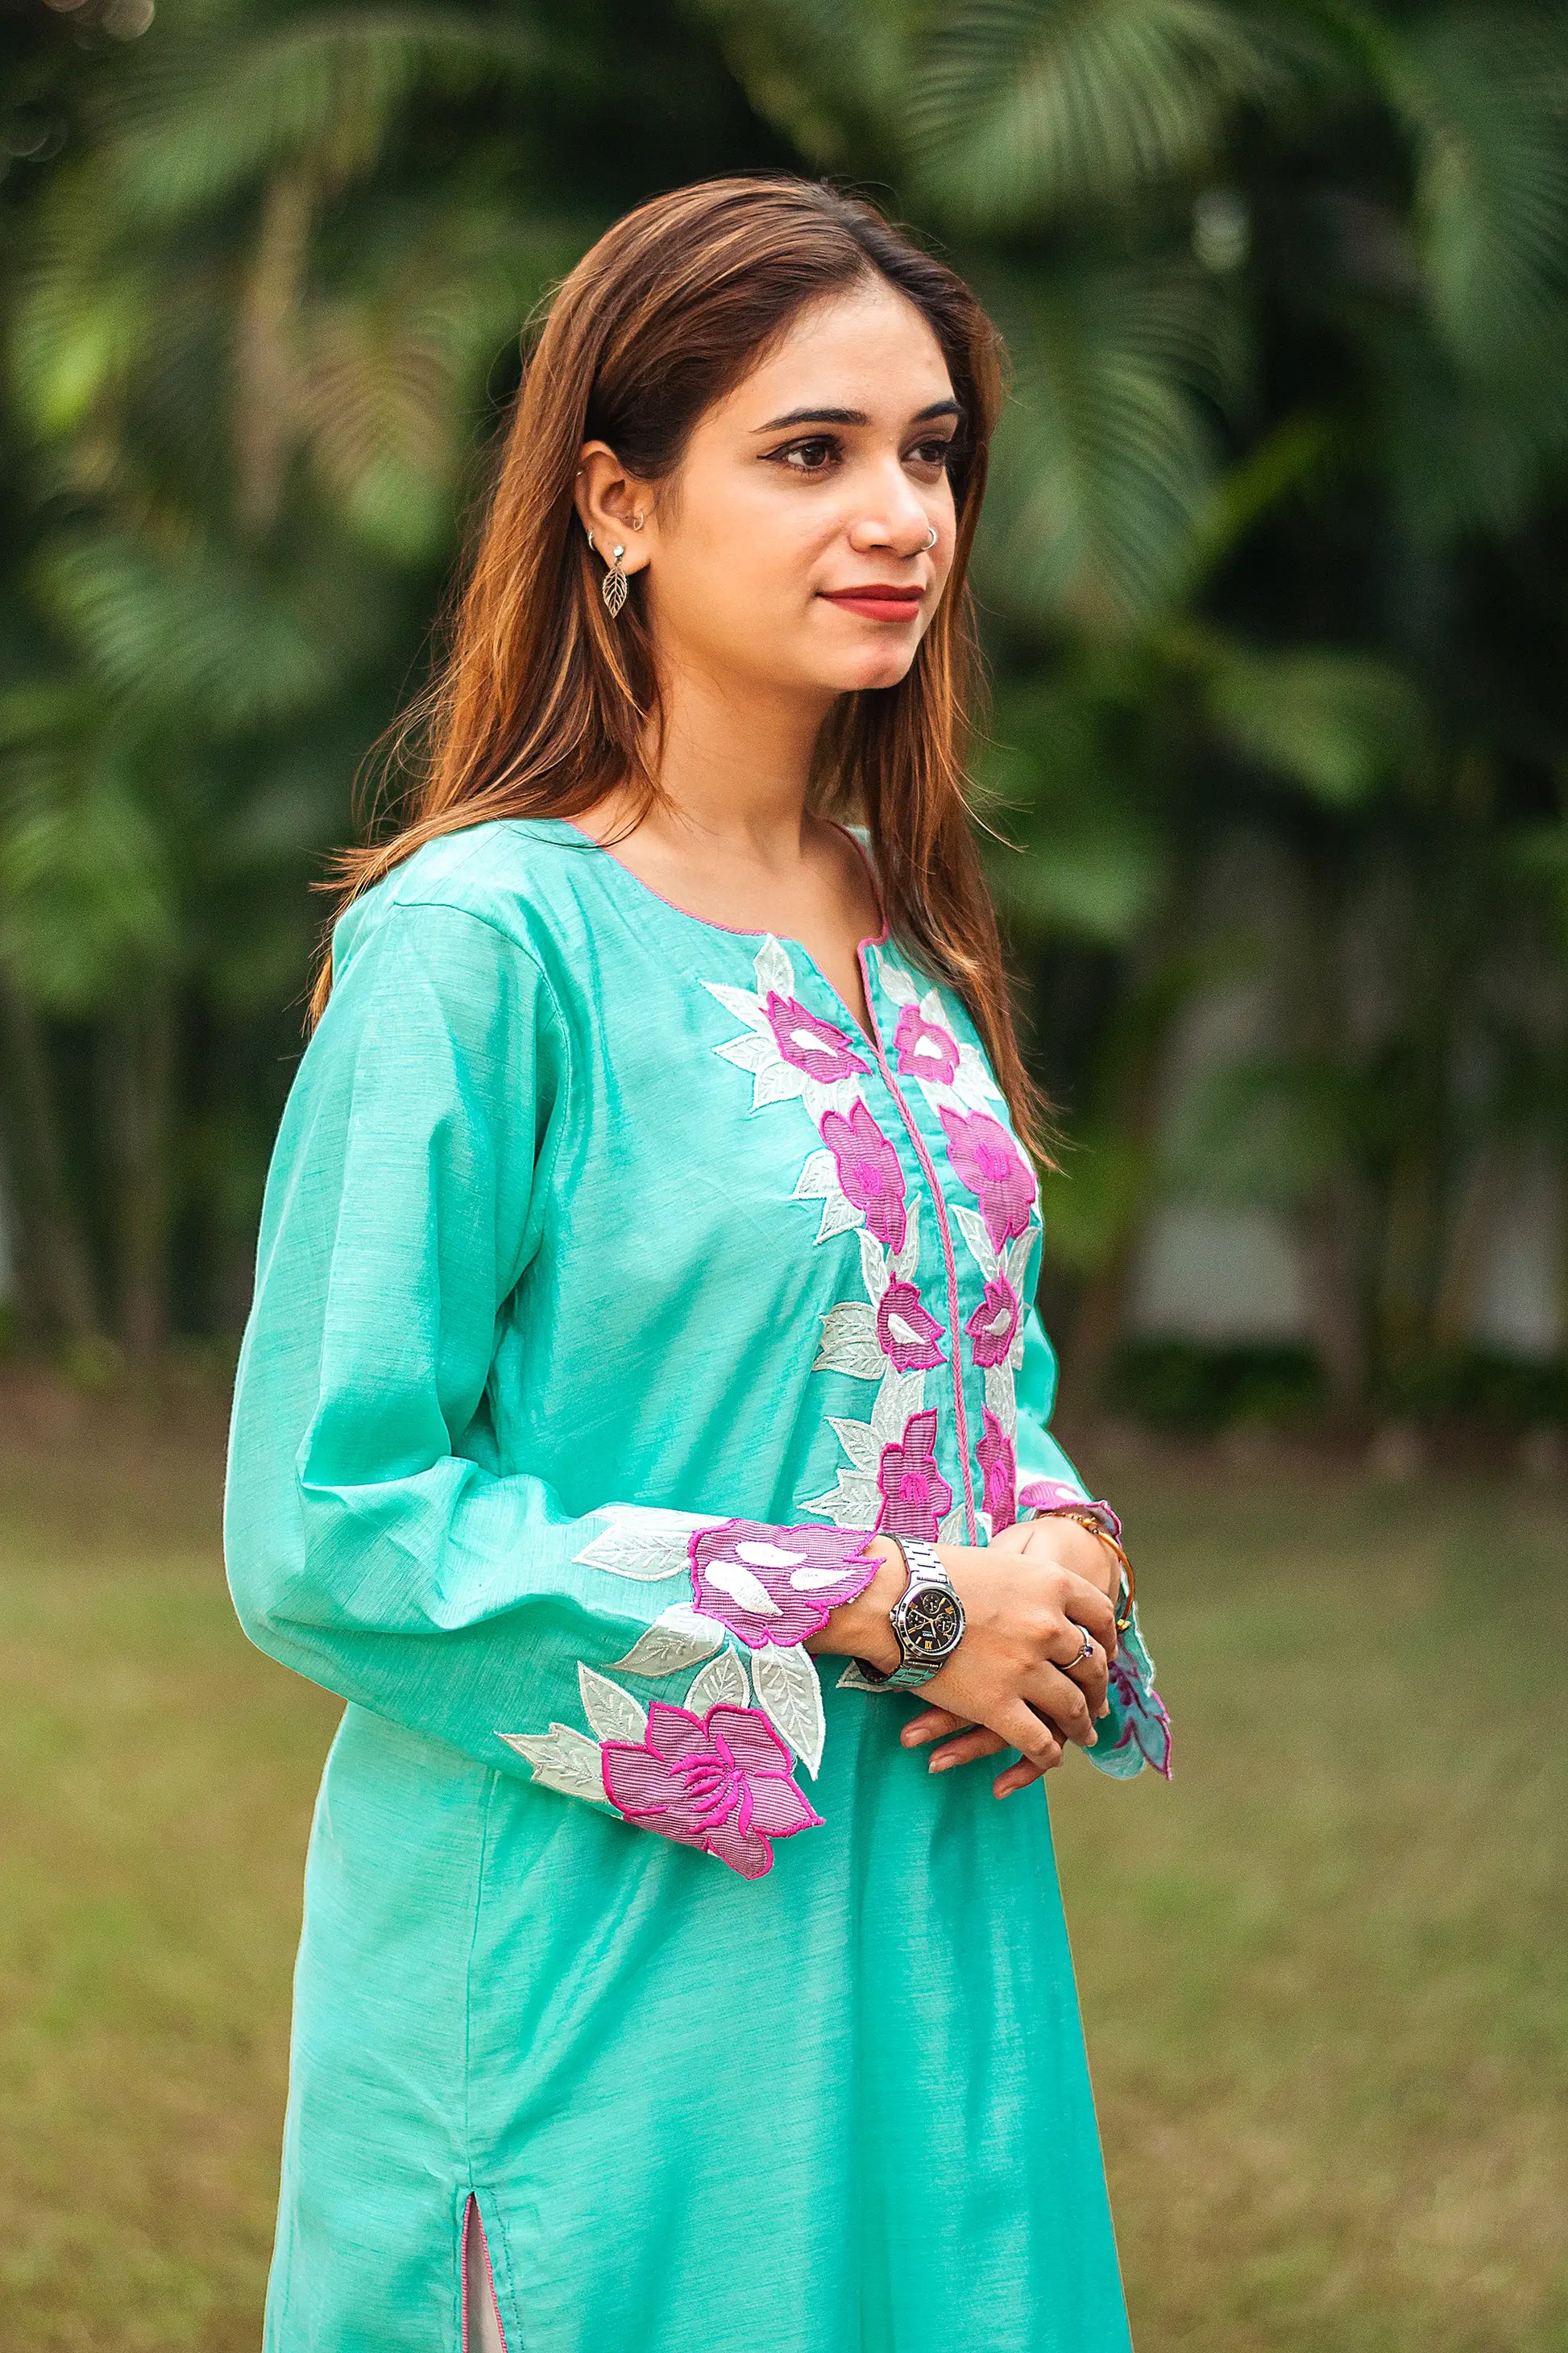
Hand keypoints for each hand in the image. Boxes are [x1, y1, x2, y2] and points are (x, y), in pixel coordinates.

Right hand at [810, 1523, 1119, 1797]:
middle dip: (1097, 1688)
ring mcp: (1027, 1669)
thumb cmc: (935, 1572)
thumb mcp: (999, 1562)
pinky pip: (1037, 1740)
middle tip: (1098, 1701)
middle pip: (1091, 1665)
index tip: (1104, 1652)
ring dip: (1081, 1725)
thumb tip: (1039, 1597)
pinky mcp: (1000, 1706)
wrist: (894, 1596)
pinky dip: (1047, 1753)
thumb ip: (1030, 1584)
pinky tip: (1050, 1756)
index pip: (1101, 1616)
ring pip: (1071, 1707)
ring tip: (1085, 1733)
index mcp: (1053, 1583)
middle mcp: (1050, 1626)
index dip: (1106, 1639)